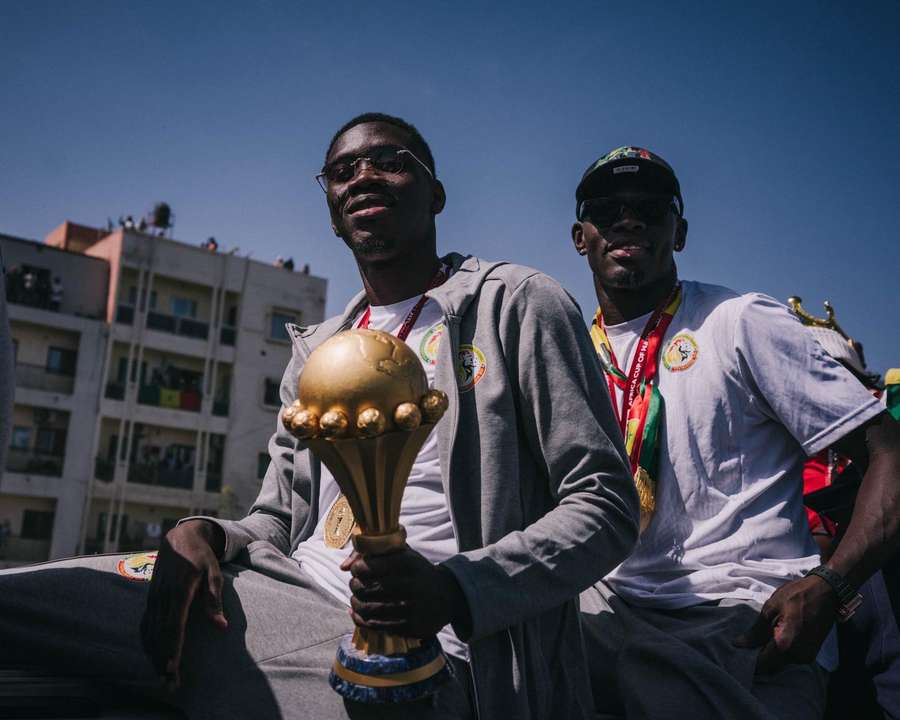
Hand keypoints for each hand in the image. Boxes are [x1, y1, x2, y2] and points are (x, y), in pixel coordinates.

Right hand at [140, 520, 227, 687]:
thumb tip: (221, 626)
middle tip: (169, 683)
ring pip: (150, 631)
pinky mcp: (151, 597)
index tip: (172, 668)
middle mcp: (162, 596)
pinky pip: (146, 623)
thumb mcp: (214, 572)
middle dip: (163, 660)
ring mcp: (154, 597)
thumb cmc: (201, 555)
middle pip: (160, 634)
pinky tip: (151, 655)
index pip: (174, 626)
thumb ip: (214, 599)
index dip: (172, 648)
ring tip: (161, 676)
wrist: (180, 537)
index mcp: (179, 590)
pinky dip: (147, 642)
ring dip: (154, 655)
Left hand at [340, 546, 468, 638]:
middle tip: (355, 585)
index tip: (357, 570)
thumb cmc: (418, 572)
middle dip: (355, 586)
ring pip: (369, 609)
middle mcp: (410, 585)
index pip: (370, 566)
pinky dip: (361, 620)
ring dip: (356, 604)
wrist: (447, 596)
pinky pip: (376, 625)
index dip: (357, 569)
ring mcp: (410, 608)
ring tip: (356, 599)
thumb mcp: (404, 555)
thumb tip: (344, 567)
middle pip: (367, 589)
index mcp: (408, 564)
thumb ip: (374, 552)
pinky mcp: (409, 627)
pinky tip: (358, 613)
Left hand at [733, 574, 836, 673]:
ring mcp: (806, 656)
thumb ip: (756, 632)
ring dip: (769, 654)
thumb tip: (738, 645)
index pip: (762, 664)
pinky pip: (790, 658)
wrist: (826, 592)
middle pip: (771, 666)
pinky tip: (773, 637)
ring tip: (759, 638)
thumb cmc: (797, 596)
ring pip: (780, 663)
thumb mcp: (771, 609)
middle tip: (745, 644)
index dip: (748, 660)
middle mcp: (798, 656)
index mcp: (785, 645)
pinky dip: (780, 652)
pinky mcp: (811, 653)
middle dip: (758, 658)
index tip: (737, 652)